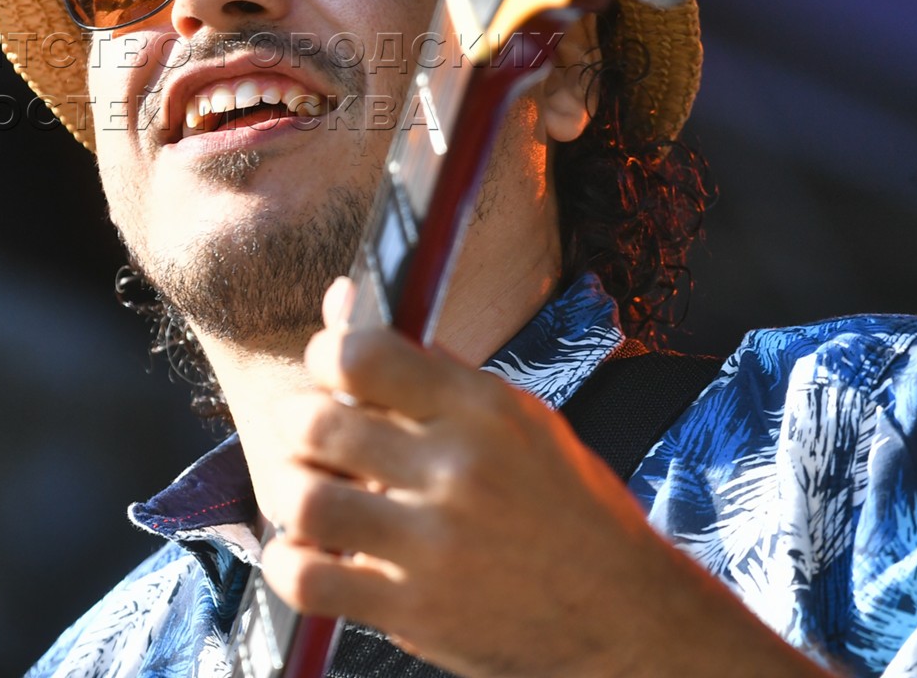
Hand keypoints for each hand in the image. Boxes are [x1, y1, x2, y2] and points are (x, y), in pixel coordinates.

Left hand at [255, 278, 826, 677]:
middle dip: (296, 424)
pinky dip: (289, 563)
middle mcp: (457, 471)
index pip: (362, 355)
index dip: (326, 356)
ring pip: (303, 497)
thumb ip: (423, 364)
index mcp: (483, 411)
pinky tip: (311, 554)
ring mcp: (435, 546)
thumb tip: (341, 298)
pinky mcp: (416, 610)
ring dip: (287, 491)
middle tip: (309, 437)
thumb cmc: (566, 508)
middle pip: (317, 423)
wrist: (629, 618)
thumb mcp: (517, 419)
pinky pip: (307, 578)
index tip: (329, 372)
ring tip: (307, 491)